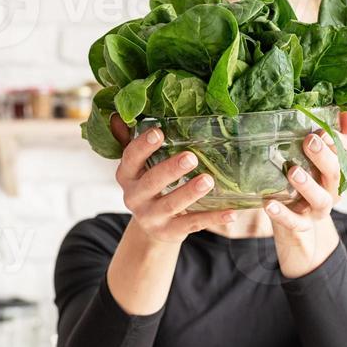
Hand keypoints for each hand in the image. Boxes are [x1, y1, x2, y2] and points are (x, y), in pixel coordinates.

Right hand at [112, 114, 234, 244]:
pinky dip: (212, 219)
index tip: (160, 132)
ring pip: (170, 205)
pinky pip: (192, 224)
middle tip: (191, 157)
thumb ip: (130, 141)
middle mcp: (134, 197)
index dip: (143, 146)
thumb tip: (115, 115)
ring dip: (189, 192)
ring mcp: (151, 217)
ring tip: (208, 180)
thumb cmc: (150, 186)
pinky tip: (231, 213)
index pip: (130, 158)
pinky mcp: (169, 232)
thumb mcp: (139, 167)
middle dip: (170, 170)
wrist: (152, 227)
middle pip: (151, 182)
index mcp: (127, 176)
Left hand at [264, 111, 346, 277]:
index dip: (340, 143)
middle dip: (325, 157)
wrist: (301, 230)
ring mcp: (317, 210)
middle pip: (337, 175)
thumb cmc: (307, 185)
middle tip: (309, 142)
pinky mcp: (301, 226)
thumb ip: (333, 139)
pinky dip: (283, 215)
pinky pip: (295, 223)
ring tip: (293, 171)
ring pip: (321, 200)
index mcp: (338, 173)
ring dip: (308, 186)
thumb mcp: (317, 162)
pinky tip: (269, 204)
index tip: (324, 129)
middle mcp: (332, 191)